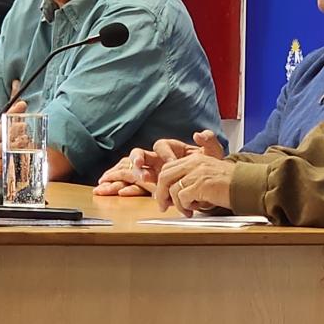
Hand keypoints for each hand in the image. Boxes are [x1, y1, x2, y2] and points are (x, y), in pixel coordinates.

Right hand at [0, 98, 26, 173]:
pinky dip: (14, 165)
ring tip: (28, 148)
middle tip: (27, 138)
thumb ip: (10, 114)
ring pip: (2, 160)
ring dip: (16, 155)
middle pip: (0, 148)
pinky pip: (4, 171)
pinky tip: (24, 160)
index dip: (11, 129)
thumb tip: (22, 104)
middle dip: (15, 143)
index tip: (23, 125)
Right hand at [93, 130, 225, 196]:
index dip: (165, 153)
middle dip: (136, 159)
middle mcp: (157, 159)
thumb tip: (199, 133)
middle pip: (141, 155)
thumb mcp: (213, 154)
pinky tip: (113, 190)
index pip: (162, 146)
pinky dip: (122, 186)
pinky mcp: (148, 186)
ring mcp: (151, 172)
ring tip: (111, 180)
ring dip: (121, 173)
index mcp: (170, 150)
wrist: (207, 183)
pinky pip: (132, 184)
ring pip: (131, 169)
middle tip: (137, 167)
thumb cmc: (207, 167)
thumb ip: (210, 142)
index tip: (172, 162)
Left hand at [153, 154, 235, 216]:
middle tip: (164, 206)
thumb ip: (191, 178)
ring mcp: (196, 172)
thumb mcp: (207, 175)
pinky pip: (182, 198)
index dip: (162, 184)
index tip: (163, 196)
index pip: (168, 168)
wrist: (247, 184)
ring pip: (172, 189)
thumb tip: (173, 194)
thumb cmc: (230, 183)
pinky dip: (186, 206)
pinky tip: (195, 209)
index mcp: (194, 158)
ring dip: (177, 204)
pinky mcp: (200, 184)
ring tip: (187, 210)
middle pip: (164, 176)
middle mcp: (194, 162)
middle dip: (161, 194)